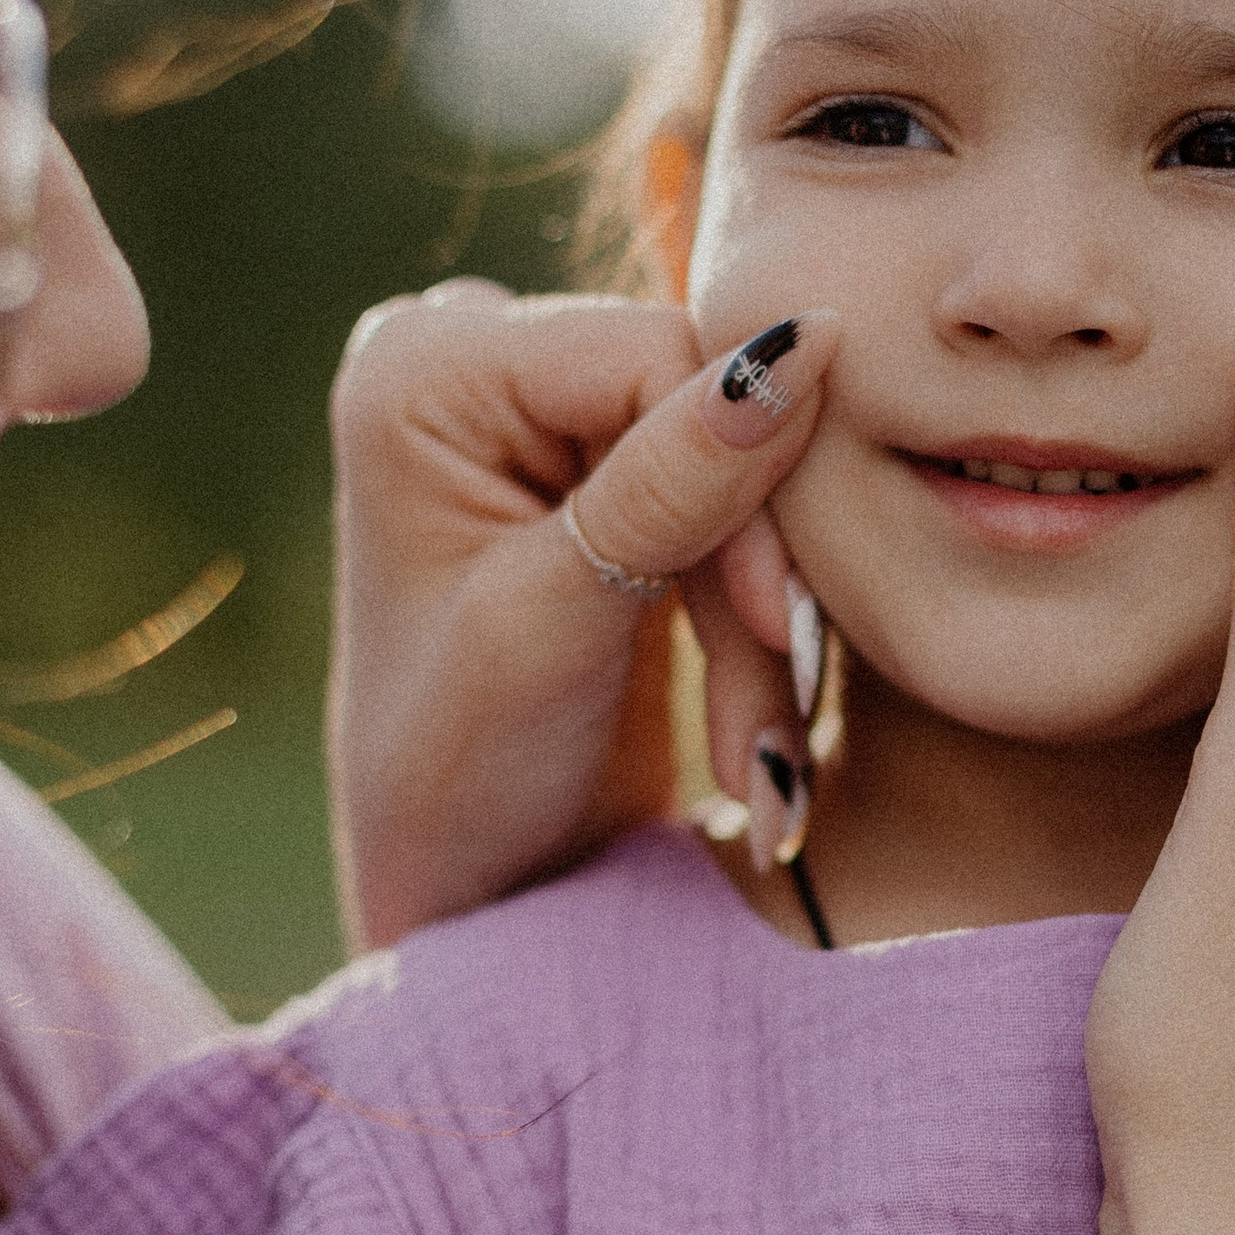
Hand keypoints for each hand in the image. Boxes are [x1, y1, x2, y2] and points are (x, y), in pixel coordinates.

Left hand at [328, 283, 836, 948]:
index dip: (742, 475)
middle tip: (773, 710)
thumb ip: (673, 483)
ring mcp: (533, 417)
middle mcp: (470, 361)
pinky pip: (725, 501)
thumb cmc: (460, 778)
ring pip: (729, 463)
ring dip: (756, 617)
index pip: (652, 352)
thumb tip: (810, 339)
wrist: (460, 894)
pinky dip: (745, 615)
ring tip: (757, 753)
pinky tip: (752, 724)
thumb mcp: (556, 625)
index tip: (771, 630)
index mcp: (424, 368)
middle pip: (697, 405)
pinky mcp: (595, 476)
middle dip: (747, 566)